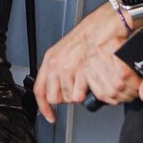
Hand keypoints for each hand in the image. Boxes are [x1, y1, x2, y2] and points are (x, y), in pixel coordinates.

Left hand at [33, 1, 142, 122]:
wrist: (103, 26)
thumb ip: (59, 65)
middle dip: (66, 98)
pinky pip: (81, 95)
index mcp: (51, 59)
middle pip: (55, 97)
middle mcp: (56, 65)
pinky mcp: (81, 72)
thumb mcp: (65, 49)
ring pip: (70, 98)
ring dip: (80, 94)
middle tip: (77, 89)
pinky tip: (93, 84)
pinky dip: (88, 93)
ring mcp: (68, 69)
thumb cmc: (89, 35)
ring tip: (87, 83)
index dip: (44, 107)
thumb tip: (58, 82)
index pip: (40, 90)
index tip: (50, 116)